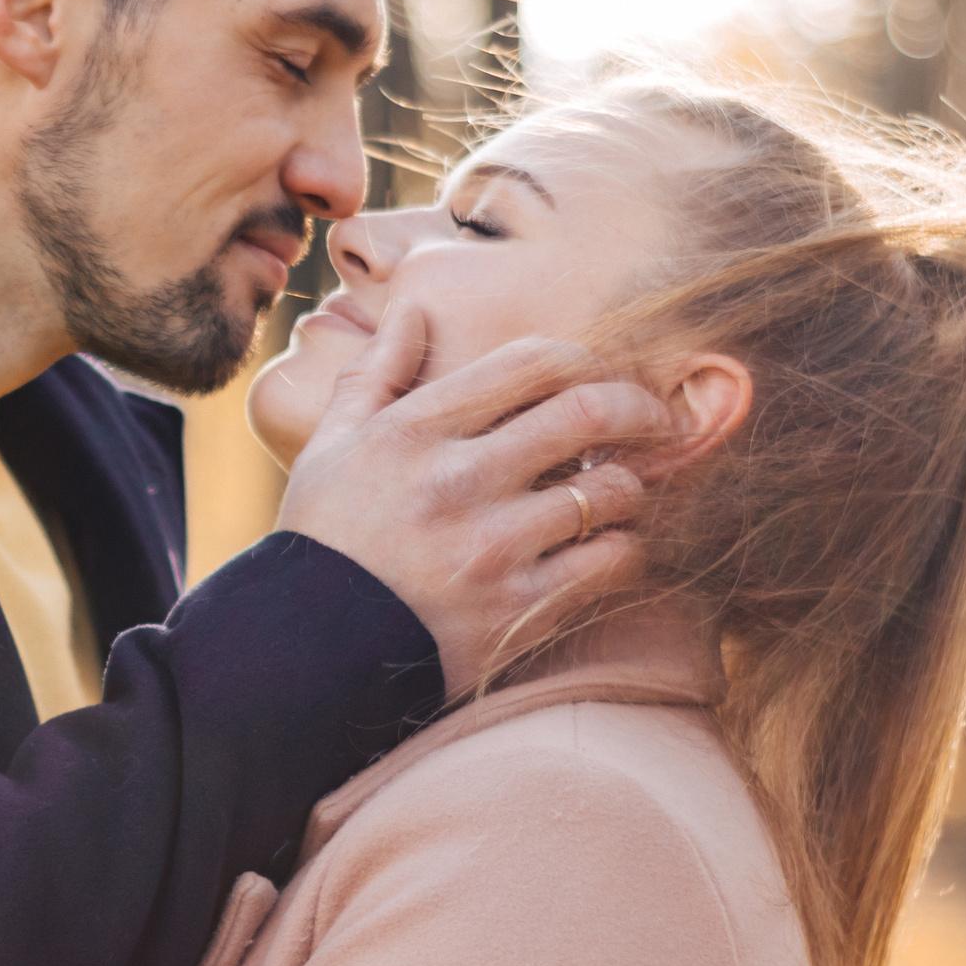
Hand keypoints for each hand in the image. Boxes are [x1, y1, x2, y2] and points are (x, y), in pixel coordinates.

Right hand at [275, 300, 666, 692]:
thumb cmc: (324, 542)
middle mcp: (457, 479)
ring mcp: (491, 546)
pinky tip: (606, 549)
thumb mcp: (331, 446)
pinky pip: (610, 562)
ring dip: (630, 489)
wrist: (308, 653)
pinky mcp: (516, 608)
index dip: (586, 359)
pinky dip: (624, 550)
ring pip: (613, 491)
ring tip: (620, 496)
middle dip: (640, 410)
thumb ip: (375, 373)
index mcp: (414, 430)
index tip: (602, 377)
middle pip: (588, 412)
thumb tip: (412, 311)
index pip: (532, 362)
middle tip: (657, 422)